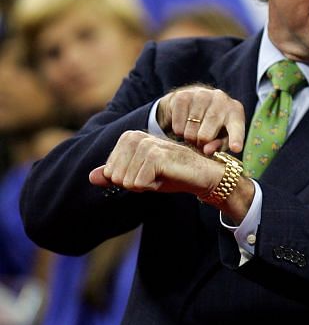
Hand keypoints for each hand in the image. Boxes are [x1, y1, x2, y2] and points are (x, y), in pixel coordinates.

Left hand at [88, 130, 221, 197]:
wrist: (201, 175)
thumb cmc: (171, 174)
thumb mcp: (139, 176)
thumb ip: (115, 175)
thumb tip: (91, 177)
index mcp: (129, 137)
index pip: (110, 172)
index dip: (128, 180)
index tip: (148, 173)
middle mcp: (135, 137)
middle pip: (115, 177)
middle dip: (135, 184)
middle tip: (156, 175)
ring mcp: (146, 145)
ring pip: (126, 182)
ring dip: (145, 185)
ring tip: (162, 175)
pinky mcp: (156, 156)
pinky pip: (139, 184)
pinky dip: (152, 187)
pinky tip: (166, 176)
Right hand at [156, 85, 244, 154]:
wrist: (193, 101)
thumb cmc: (214, 124)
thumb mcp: (222, 136)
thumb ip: (218, 145)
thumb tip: (207, 150)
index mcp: (235, 111)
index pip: (236, 127)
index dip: (236, 139)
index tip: (236, 148)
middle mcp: (221, 99)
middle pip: (206, 135)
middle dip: (200, 144)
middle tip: (200, 142)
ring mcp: (201, 95)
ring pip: (190, 132)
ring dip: (189, 138)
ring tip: (193, 132)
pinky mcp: (183, 96)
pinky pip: (178, 125)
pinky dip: (179, 131)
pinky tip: (184, 124)